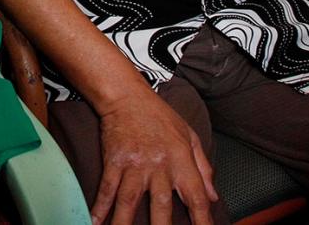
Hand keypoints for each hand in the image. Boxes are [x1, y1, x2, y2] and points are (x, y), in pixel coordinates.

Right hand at [93, 90, 216, 224]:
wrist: (127, 96)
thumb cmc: (160, 115)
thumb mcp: (190, 136)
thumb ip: (203, 167)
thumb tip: (213, 196)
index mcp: (181, 160)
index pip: (196, 196)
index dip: (202, 220)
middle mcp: (158, 165)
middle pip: (161, 205)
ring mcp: (134, 164)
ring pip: (129, 201)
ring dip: (124, 222)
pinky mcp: (114, 161)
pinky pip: (107, 188)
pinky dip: (100, 206)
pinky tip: (95, 221)